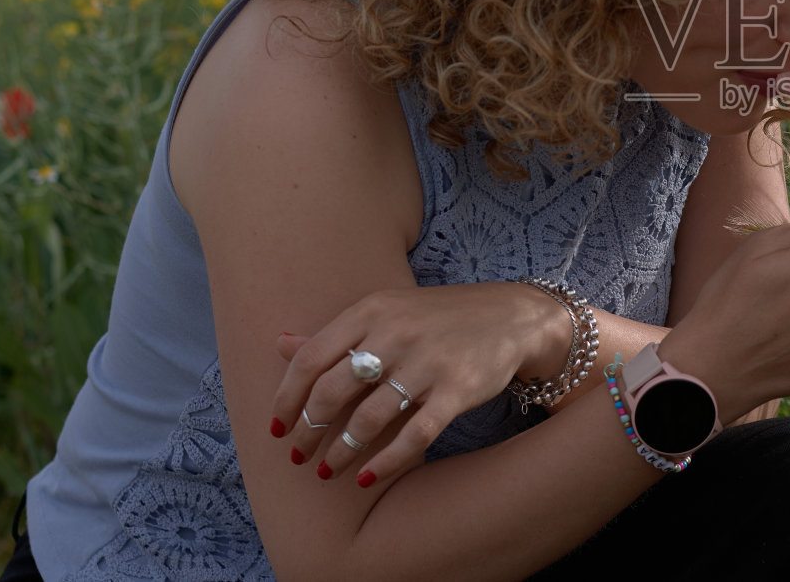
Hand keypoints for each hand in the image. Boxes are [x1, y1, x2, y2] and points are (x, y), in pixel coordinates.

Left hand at [269, 282, 567, 486]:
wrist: (513, 316)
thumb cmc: (439, 318)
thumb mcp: (387, 312)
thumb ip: (336, 333)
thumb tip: (279, 344)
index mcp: (372, 310)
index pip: (310, 359)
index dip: (286, 398)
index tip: (276, 427)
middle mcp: (396, 332)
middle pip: (332, 390)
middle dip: (308, 430)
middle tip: (299, 455)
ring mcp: (429, 361)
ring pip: (368, 418)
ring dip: (340, 452)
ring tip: (327, 471)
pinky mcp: (458, 389)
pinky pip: (414, 435)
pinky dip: (385, 462)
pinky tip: (366, 478)